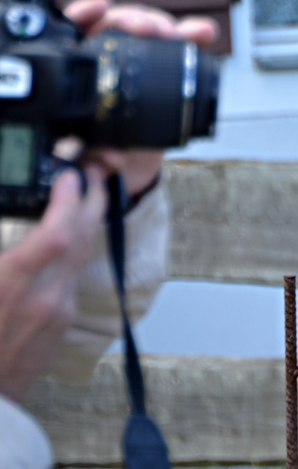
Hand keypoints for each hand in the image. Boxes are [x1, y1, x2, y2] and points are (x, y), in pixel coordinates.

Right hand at [0, 166, 106, 401]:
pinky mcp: (61, 324)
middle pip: (83, 238)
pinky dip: (72, 252)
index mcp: (12, 289)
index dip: (68, 200)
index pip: (57, 235)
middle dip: (91, 198)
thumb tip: (17, 240)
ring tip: (82, 196)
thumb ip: (2, 261)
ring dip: (85, 222)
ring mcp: (58, 312)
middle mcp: (44, 299)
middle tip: (92, 171)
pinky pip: (72, 278)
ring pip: (81, 256)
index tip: (70, 176)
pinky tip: (65, 240)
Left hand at [63, 0, 218, 197]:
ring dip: (163, 24)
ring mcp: (137, 63)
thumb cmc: (94, 158)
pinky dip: (194, 35)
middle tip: (145, 28)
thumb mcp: (83, 160)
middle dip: (131, 19)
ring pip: (149, 29)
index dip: (83, 13)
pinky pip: (182, 46)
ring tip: (173, 31)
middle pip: (114, 23)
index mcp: (72, 73)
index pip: (70, 32)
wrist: (123, 170)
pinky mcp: (166, 70)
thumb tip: (109, 157)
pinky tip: (204, 32)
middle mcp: (104, 60)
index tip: (99, 8)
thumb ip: (90, 161)